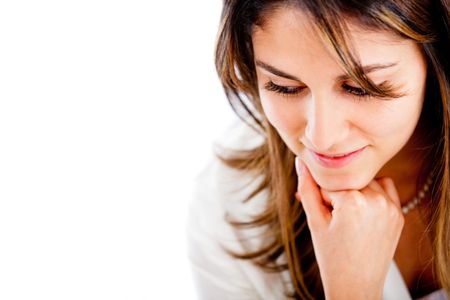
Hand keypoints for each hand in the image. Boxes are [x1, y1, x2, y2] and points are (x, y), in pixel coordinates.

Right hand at [294, 157, 403, 299]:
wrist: (356, 286)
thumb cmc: (333, 259)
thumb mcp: (315, 222)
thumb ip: (307, 188)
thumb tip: (301, 161)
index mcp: (353, 202)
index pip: (328, 182)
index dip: (319, 196)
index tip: (320, 213)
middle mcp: (376, 201)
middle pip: (347, 181)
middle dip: (336, 193)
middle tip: (331, 217)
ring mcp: (390, 208)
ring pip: (364, 181)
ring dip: (353, 191)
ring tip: (346, 216)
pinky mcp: (397, 214)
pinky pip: (384, 188)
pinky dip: (372, 192)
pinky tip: (361, 211)